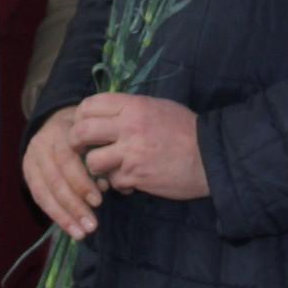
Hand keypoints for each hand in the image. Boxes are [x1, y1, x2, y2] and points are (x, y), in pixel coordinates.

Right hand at [22, 109, 101, 240]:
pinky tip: (71, 229)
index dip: (81, 182)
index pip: (67, 158)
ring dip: (64, 215)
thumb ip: (101, 157)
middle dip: (74, 204)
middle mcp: (42, 143)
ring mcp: (32, 157)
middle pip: (55, 178)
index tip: (99, 201)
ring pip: (44, 191)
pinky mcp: (27, 171)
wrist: (61, 121)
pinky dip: (56, 215)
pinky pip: (39, 197)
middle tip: (92, 225)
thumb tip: (111, 185)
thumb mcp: (96, 136)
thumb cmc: (87, 132)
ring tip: (82, 233)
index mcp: (62, 130)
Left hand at [69, 92, 209, 201]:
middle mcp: (128, 126)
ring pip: (92, 161)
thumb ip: (131, 110)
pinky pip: (113, 181)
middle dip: (76, 142)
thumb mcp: (158, 108)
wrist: (211, 156)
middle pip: (82, 131)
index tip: (84, 125)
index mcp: (134, 105)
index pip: (90, 105)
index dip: (81, 116)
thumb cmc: (186, 130)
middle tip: (81, 149)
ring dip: (97, 168)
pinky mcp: (136, 176)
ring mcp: (131, 153)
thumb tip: (105, 115)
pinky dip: (118, 183)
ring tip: (109, 168)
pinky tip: (130, 181)